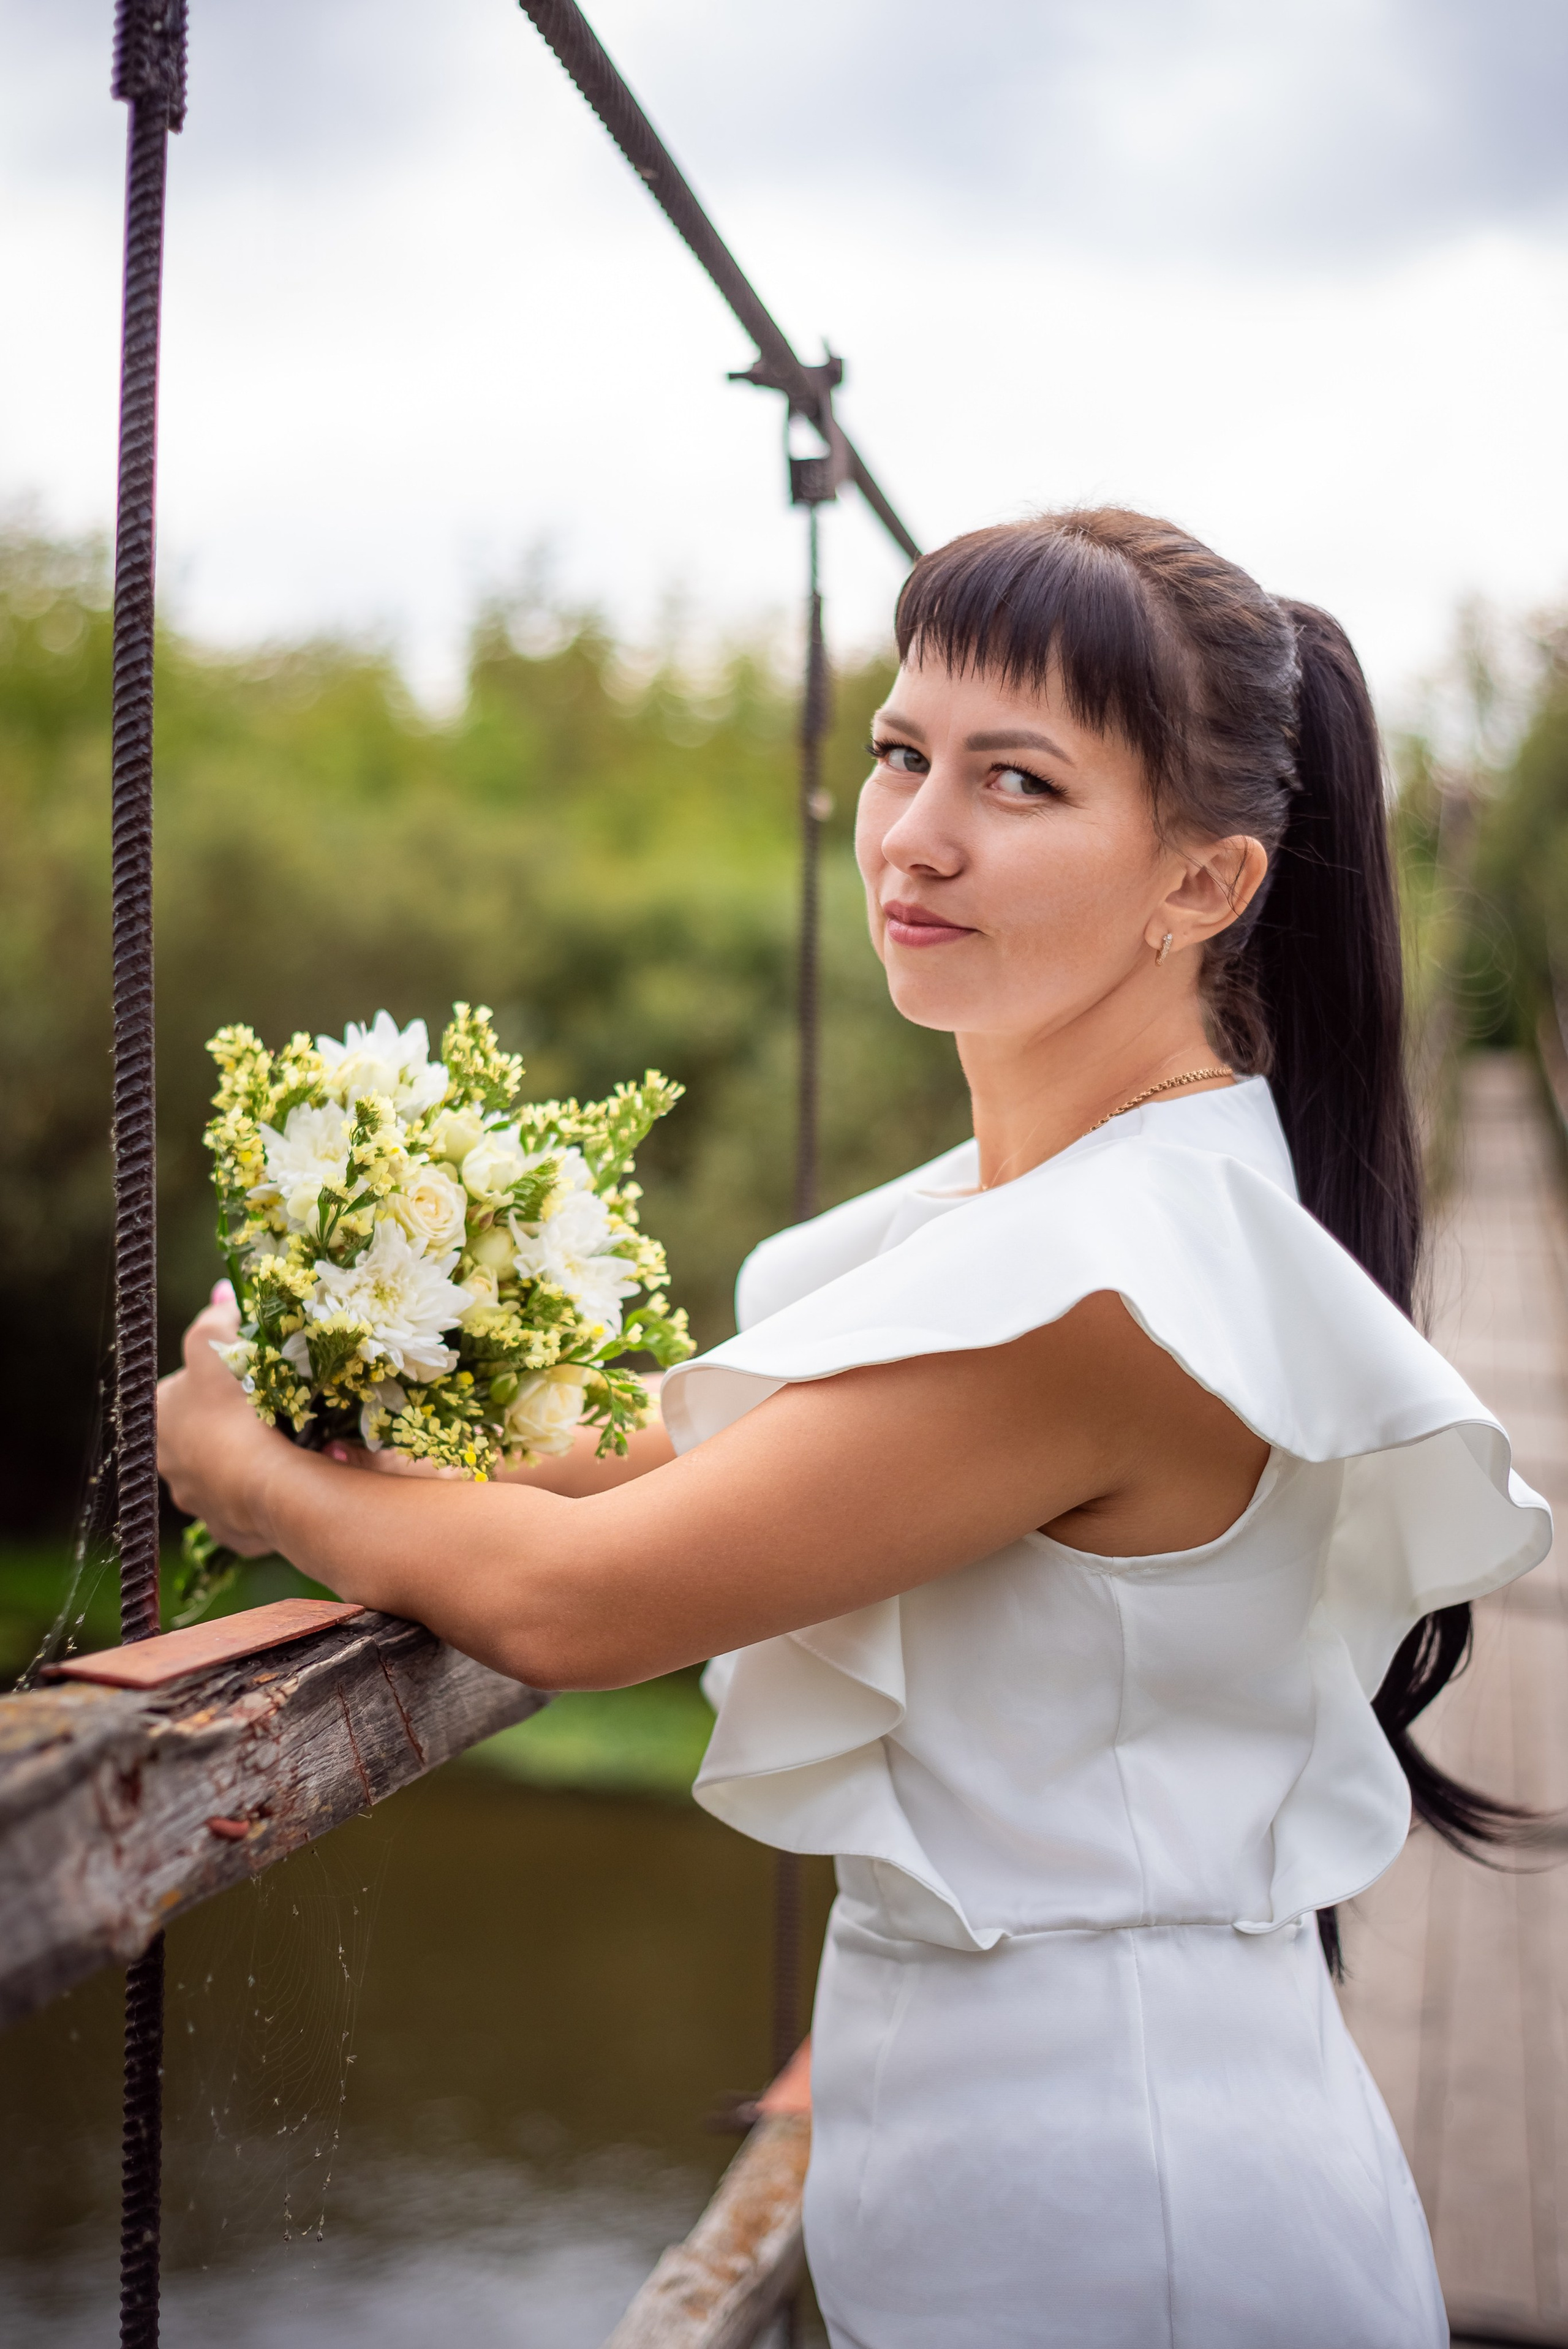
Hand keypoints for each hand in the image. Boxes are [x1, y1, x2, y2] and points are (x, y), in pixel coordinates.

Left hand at [157, 1283, 294, 1555]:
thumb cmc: (233, 1409)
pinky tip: (288, 1475)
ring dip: (247, 1456)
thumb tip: (222, 1291)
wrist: (264, 1484)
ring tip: (287, 1440)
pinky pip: (246, 1502)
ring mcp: (196, 1500)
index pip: (182, 1389)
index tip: (248, 1373)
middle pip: (201, 1430)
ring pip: (223, 1468)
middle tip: (272, 1405)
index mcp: (157, 1419)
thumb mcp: (215, 1343)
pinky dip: (263, 1490)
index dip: (216, 1377)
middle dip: (230, 1419)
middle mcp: (166, 1463)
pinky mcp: (227, 1528)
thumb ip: (215, 1315)